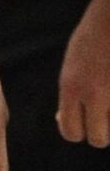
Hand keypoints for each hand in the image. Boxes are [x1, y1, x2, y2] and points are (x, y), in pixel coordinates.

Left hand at [57, 0, 109, 146]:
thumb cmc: (98, 30)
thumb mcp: (74, 60)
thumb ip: (72, 91)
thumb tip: (64, 119)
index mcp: (72, 85)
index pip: (70, 132)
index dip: (79, 129)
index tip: (86, 117)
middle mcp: (95, 92)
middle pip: (98, 139)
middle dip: (103, 130)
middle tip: (107, 112)